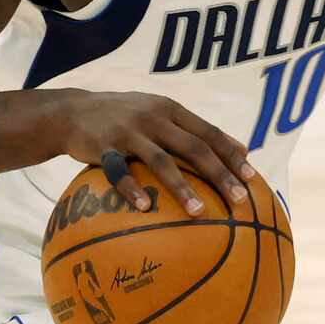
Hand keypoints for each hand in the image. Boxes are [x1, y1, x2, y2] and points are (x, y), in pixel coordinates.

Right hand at [50, 90, 257, 212]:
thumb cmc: (125, 119)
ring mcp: (128, 131)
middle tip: (238, 200)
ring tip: (199, 213)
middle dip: (218, 174)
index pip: (208, 133)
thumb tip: (243, 150)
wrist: (72, 110)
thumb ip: (197, 130)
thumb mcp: (162, 114)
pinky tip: (145, 208)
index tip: (252, 178)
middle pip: (193, 148)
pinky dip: (132, 189)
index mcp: (171, 110)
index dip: (231, 155)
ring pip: (161, 161)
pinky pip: (119, 170)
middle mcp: (154, 117)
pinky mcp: (103, 146)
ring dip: (182, 188)